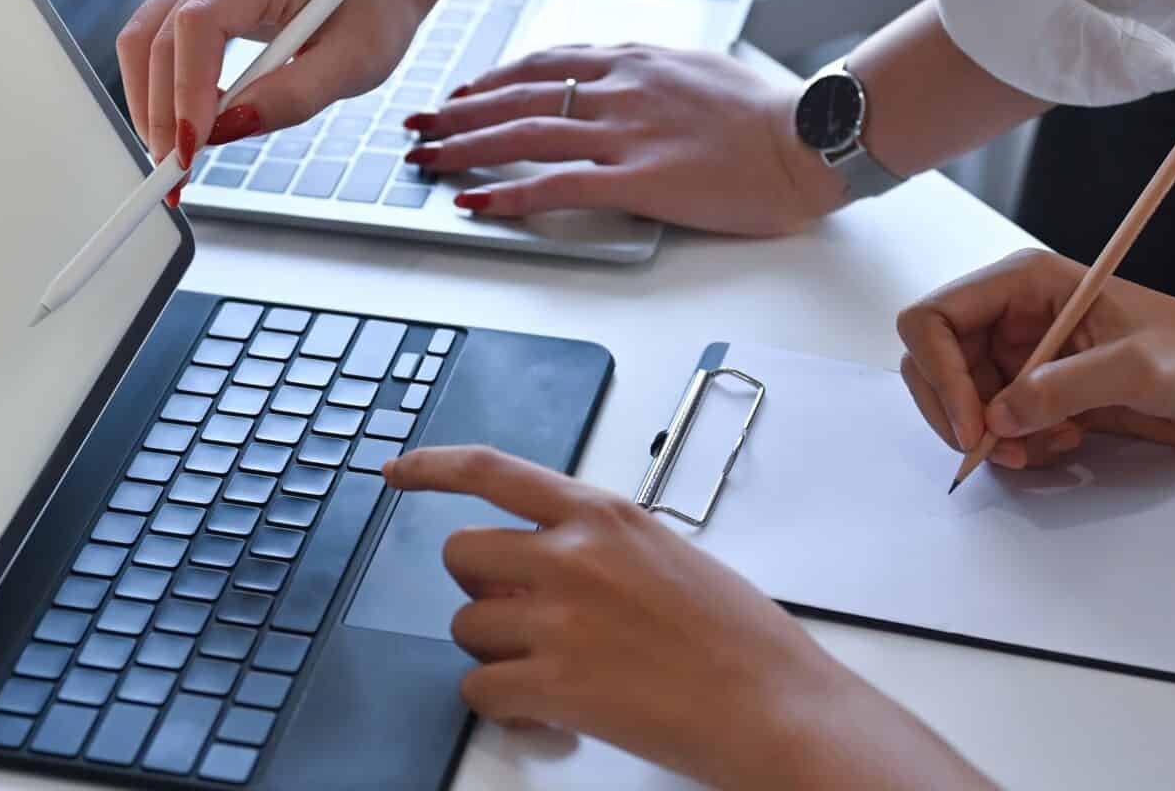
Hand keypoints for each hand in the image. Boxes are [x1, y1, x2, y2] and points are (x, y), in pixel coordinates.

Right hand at [115, 0, 433, 169]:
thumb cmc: (374, 10)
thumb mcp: (357, 62)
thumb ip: (295, 95)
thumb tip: (226, 130)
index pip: (199, 23)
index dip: (186, 90)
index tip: (190, 151)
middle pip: (158, 37)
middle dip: (160, 115)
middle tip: (175, 179)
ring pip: (142, 40)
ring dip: (149, 105)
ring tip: (176, 160)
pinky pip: (154, 41)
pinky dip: (160, 90)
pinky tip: (187, 125)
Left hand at [383, 446, 985, 789]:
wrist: (775, 704)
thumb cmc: (741, 638)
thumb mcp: (668, 556)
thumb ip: (598, 548)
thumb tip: (543, 564)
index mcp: (604, 515)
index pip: (493, 470)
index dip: (434, 467)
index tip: (399, 471)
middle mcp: (571, 556)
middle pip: (463, 554)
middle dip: (481, 586)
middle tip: (518, 615)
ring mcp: (558, 620)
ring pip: (468, 626)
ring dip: (498, 651)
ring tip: (556, 669)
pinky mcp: (554, 685)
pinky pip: (480, 688)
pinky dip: (504, 703)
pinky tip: (548, 707)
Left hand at [404, 45, 844, 235]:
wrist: (808, 137)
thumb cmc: (767, 113)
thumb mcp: (702, 69)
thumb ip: (654, 74)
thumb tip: (628, 78)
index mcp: (635, 60)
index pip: (544, 63)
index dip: (493, 79)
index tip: (463, 94)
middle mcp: (619, 88)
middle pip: (518, 95)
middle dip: (459, 111)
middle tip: (419, 125)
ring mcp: (625, 133)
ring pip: (523, 134)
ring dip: (464, 146)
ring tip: (425, 159)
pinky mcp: (637, 180)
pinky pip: (555, 184)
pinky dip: (507, 191)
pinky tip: (475, 201)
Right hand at [895, 250, 1174, 469]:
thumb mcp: (1137, 368)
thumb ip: (1063, 388)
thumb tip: (995, 418)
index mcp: (1025, 282)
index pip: (935, 319)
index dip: (938, 373)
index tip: (973, 425)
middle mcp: (1013, 315)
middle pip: (934, 363)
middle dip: (957, 412)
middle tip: (997, 451)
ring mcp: (1024, 355)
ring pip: (962, 401)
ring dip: (989, 437)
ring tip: (1042, 449)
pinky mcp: (1041, 392)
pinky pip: (996, 425)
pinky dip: (1014, 447)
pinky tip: (1061, 445)